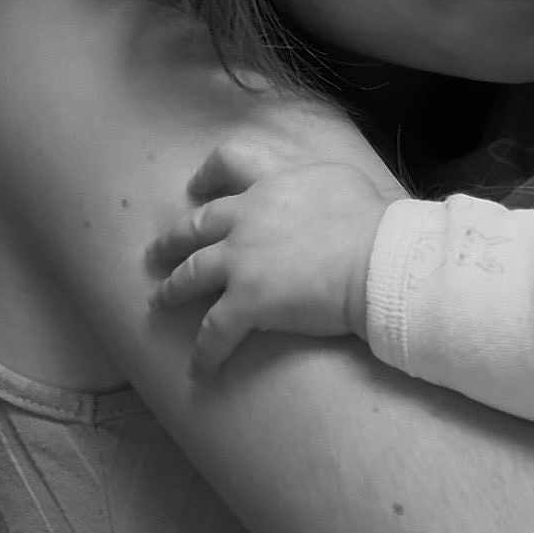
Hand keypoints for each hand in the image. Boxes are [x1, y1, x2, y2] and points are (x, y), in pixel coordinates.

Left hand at [149, 153, 387, 376]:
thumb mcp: (338, 180)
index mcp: (270, 185)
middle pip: (195, 227)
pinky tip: (200, 369)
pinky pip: (214, 331)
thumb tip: (312, 194)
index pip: (228, 164)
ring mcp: (240, 261)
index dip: (207, 176)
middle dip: (173, 241)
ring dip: (173, 289)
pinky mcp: (245, 302)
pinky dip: (205, 352)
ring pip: (191, 274)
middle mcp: (246, 218)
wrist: (376, 260)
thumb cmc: (370, 221)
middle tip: (157, 253)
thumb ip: (310, 184)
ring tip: (160, 301)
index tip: (195, 188)